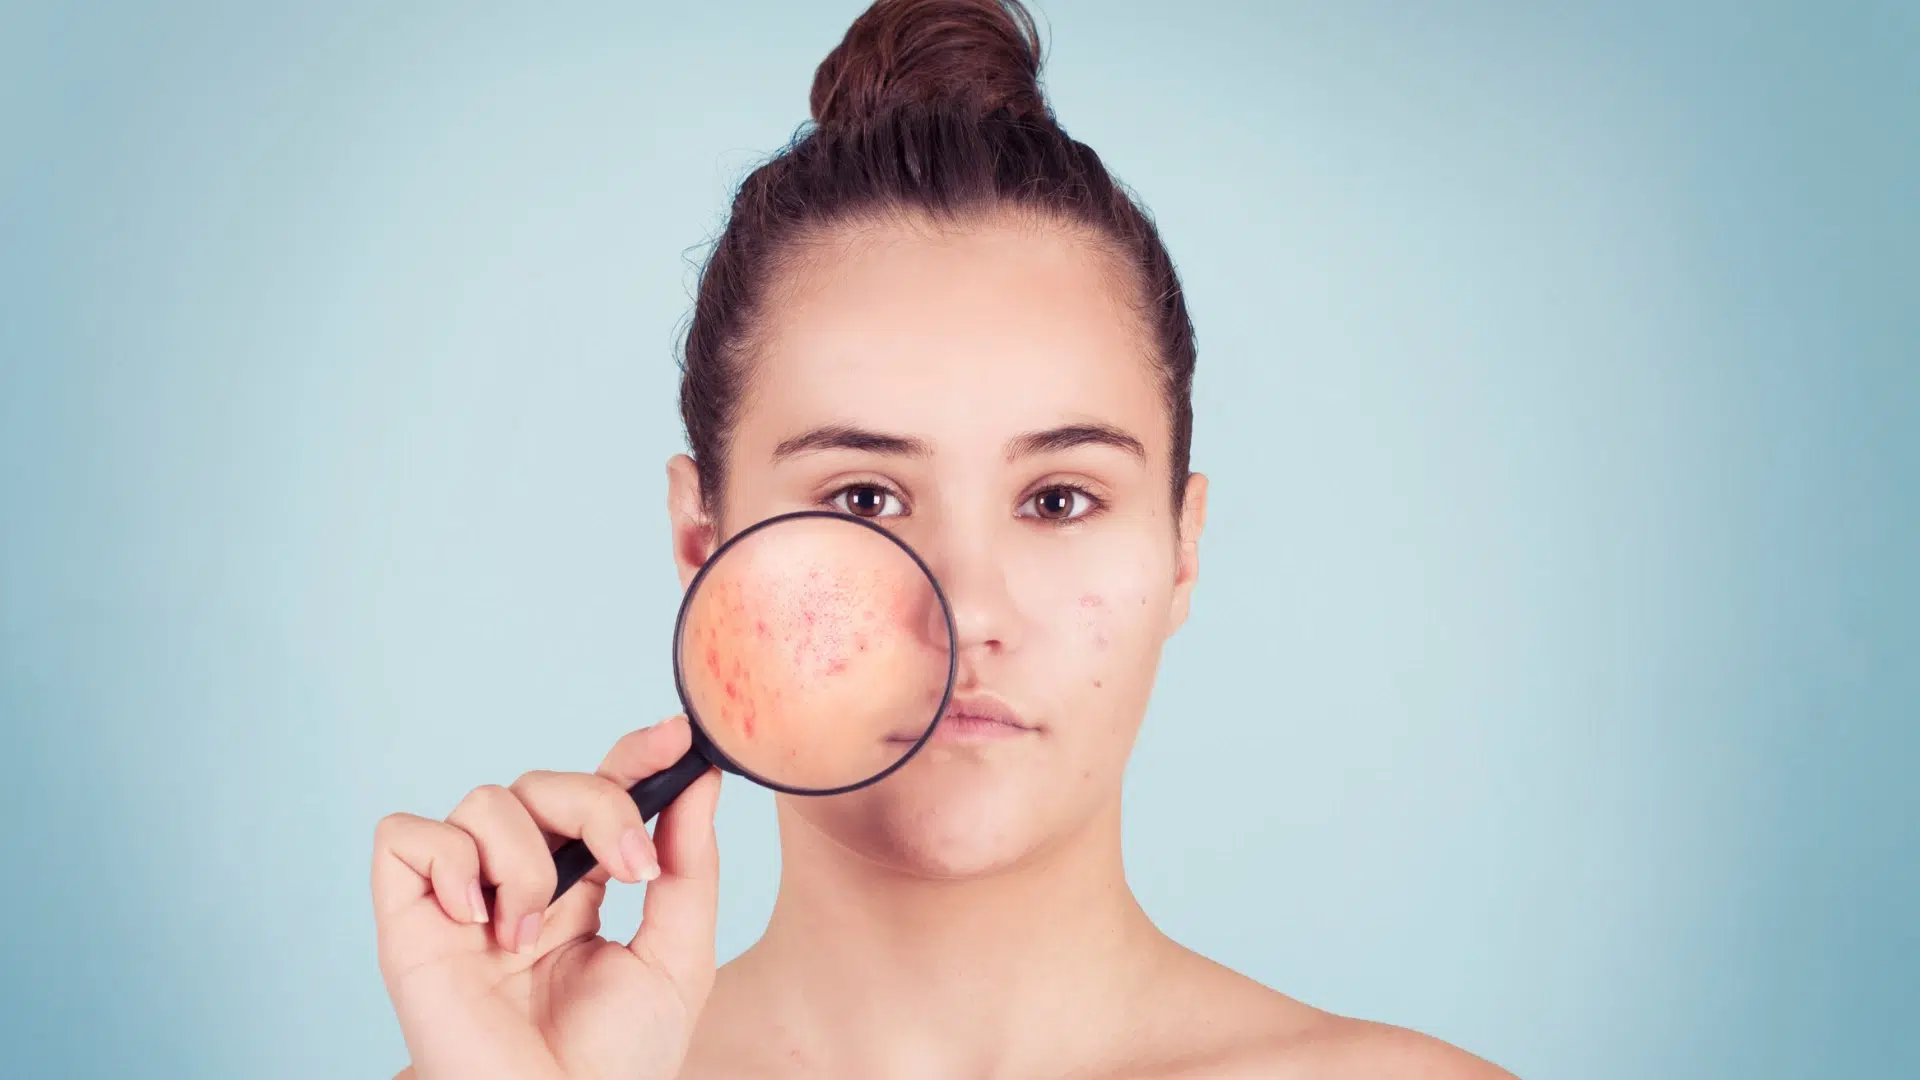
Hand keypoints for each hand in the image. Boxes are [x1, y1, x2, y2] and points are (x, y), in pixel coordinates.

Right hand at [371, 715, 721, 1079]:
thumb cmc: (617, 1060)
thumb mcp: (678, 956)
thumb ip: (689, 865)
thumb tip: (703, 777)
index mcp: (582, 887)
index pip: (598, 793)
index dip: (631, 755)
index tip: (676, 736)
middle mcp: (519, 883)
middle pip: (544, 783)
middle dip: (599, 804)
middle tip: (630, 867)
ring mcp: (463, 900)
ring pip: (484, 799)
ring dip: (525, 858)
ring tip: (530, 936)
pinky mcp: (409, 922)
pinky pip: (406, 836)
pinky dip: (448, 860)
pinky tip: (478, 921)